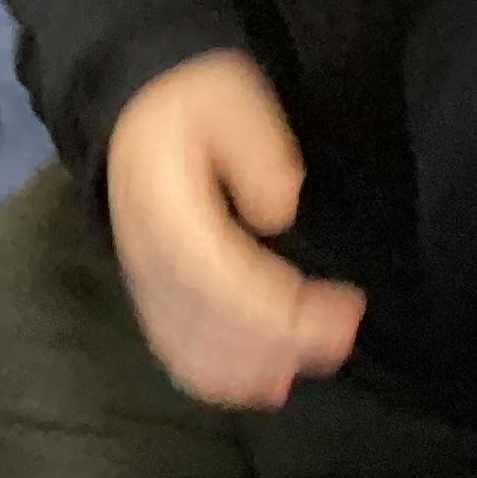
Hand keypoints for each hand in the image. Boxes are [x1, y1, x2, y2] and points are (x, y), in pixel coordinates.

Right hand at [106, 52, 364, 407]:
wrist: (132, 113)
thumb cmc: (190, 102)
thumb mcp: (229, 94)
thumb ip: (256, 147)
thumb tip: (278, 211)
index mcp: (162, 207)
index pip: (218, 277)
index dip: (278, 307)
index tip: (341, 308)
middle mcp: (146, 257)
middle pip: (208, 323)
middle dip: (280, 341)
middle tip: (344, 333)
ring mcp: (145, 284)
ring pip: (191, 348)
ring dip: (255, 366)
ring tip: (315, 358)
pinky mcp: (152, 299)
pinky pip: (177, 353)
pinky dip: (222, 377)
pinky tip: (269, 382)